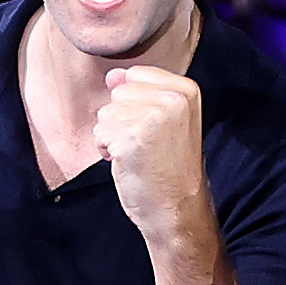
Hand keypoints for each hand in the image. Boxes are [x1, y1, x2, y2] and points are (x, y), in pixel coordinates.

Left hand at [98, 65, 215, 256]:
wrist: (177, 209)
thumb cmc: (170, 168)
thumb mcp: (168, 121)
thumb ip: (142, 92)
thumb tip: (111, 76)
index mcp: (186, 90)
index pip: (135, 75)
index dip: (135, 105)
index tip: (156, 130)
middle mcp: (172, 99)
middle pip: (118, 93)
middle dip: (122, 120)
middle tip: (147, 146)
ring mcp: (151, 117)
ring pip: (106, 113)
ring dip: (114, 137)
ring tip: (138, 155)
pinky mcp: (130, 137)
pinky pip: (99, 133)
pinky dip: (107, 151)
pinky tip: (128, 163)